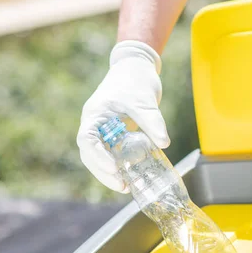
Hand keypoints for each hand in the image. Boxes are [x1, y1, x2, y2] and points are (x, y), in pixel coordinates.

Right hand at [77, 40, 170, 192]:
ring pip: (97, 156)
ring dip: (109, 173)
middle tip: (122, 185)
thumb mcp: (145, 101)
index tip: (114, 169)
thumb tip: (164, 143)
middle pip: (89, 154)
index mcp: (94, 114)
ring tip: (126, 186)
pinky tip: (130, 175)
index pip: (87, 140)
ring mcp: (101, 129)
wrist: (136, 66)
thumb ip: (153, 122)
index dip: (98, 157)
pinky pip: (109, 152)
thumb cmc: (136, 79)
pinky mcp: (112, 132)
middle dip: (103, 172)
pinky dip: (117, 165)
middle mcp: (94, 123)